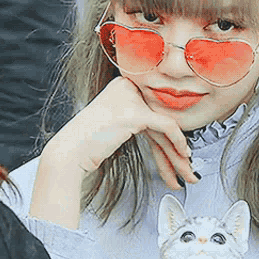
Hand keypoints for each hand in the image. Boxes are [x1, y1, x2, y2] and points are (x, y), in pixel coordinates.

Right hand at [46, 76, 197, 189]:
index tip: (180, 153)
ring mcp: (132, 98)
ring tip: (189, 172)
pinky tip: (183, 156)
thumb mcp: (119, 124)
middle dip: (175, 148)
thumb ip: (142, 122)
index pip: (154, 110)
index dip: (169, 135)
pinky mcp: (135, 112)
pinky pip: (167, 126)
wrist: (69, 153)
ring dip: (178, 155)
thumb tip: (169, 134)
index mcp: (124, 85)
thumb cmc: (88, 143)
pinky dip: (178, 142)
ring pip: (166, 126)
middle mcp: (128, 87)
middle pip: (160, 119)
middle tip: (187, 165)